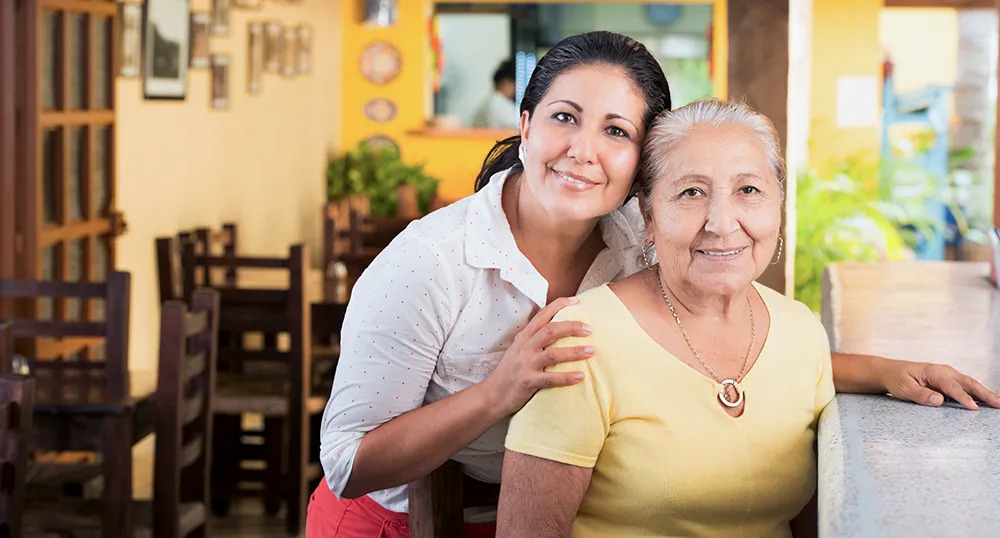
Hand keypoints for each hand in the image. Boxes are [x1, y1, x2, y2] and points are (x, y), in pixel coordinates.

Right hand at [483, 296, 594, 415]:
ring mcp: (526, 364)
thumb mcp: (519, 349)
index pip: (542, 315)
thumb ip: (535, 339)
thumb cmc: (510, 371)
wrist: (493, 394)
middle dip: (572, 327)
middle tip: (590, 328)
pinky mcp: (528, 381)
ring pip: (553, 354)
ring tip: (591, 351)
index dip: (560, 305)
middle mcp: (525, 347)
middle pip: (551, 331)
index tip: (577, 301)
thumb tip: (559, 329)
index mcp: (524, 337)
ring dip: (574, 352)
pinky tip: (581, 376)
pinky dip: (567, 377)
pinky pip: (551, 378)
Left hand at [882, 360, 999, 409]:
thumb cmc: (896, 378)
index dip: (963, 397)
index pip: (952, 387)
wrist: (890, 371)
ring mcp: (948, 376)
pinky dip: (977, 394)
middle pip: (968, 383)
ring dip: (985, 393)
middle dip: (985, 393)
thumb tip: (939, 401)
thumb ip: (921, 394)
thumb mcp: (904, 387)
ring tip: (998, 403)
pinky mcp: (948, 381)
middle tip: (999, 403)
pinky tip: (986, 402)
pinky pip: (965, 387)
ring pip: (970, 384)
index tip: (974, 408)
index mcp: (934, 372)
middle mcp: (944, 372)